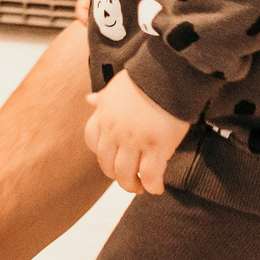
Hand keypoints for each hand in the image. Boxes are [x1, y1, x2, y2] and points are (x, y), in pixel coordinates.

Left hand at [83, 71, 188, 195]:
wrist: (169, 71)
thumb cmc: (147, 76)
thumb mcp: (118, 85)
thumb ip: (105, 97)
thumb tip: (89, 99)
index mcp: (104, 115)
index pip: (93, 142)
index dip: (102, 154)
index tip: (112, 158)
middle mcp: (115, 131)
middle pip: (108, 164)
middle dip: (117, 176)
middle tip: (128, 180)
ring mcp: (135, 140)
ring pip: (125, 174)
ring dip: (132, 186)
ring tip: (140, 188)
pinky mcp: (157, 146)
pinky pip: (150, 175)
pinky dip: (152, 186)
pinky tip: (157, 188)